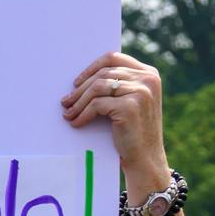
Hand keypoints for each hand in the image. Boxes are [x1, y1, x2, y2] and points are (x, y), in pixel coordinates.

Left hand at [61, 53, 166, 180]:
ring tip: (68, 113)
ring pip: (97, 88)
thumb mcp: (130, 101)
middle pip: (102, 73)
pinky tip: (76, 122)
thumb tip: (80, 80)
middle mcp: (148, 79)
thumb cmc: (132, 130)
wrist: (145, 157)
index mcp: (149, 73)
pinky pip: (97, 105)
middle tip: (65, 102)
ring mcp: (141, 92)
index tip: (76, 82)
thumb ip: (117, 85)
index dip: (91, 68)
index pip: (113, 58)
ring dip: (78, 102)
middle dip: (80, 89)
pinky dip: (82, 114)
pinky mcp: (131, 106)